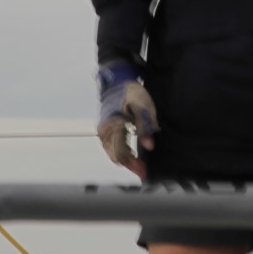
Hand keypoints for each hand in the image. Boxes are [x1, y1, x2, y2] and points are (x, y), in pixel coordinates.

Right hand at [97, 61, 157, 177]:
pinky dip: (121, 153)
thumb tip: (149, 145)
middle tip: (144, 171)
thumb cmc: (131, 92)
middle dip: (130, 165)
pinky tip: (132, 156)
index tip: (144, 170)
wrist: (118, 82)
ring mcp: (103, 131)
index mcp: (114, 125)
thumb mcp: (143, 106)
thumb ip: (145, 126)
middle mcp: (105, 131)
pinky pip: (111, 147)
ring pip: (112, 153)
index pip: (121, 152)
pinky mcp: (105, 130)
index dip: (133, 164)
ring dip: (126, 161)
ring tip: (140, 165)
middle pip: (116, 156)